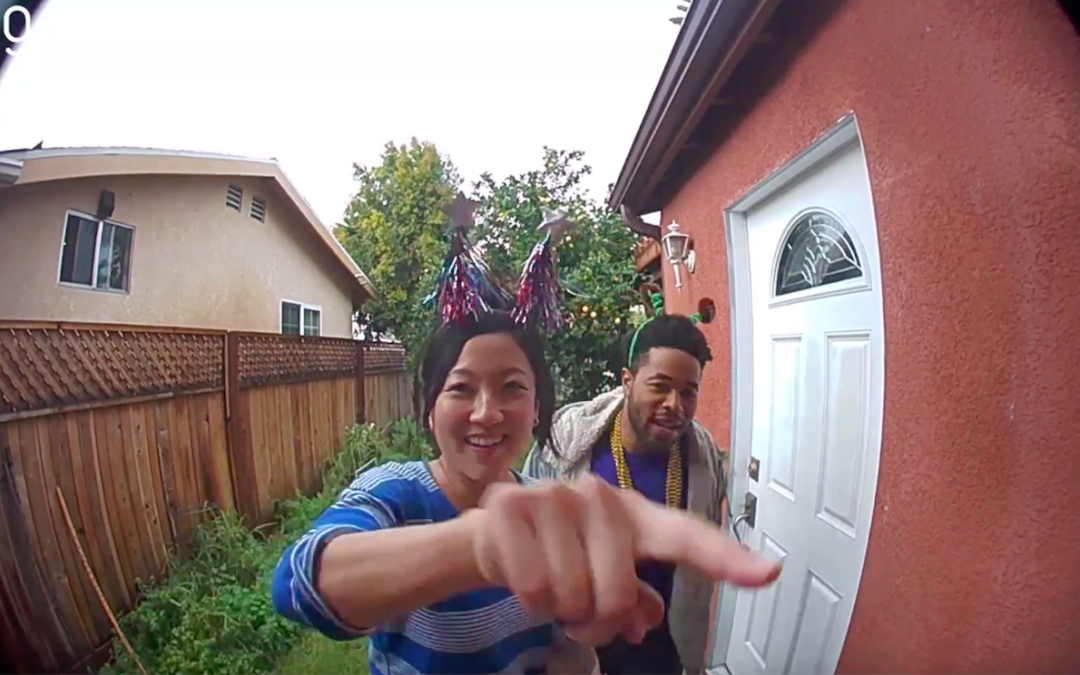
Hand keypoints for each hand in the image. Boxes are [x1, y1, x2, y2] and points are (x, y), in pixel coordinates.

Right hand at [466, 475, 780, 645]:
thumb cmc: (562, 552)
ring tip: (549, 586)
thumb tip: (642, 619)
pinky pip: (533, 589)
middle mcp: (599, 496)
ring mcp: (554, 496)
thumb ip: (632, 599)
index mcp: (634, 515)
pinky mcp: (512, 506)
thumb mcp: (602, 575)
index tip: (765, 573)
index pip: (685, 536)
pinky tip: (525, 575)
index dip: (726, 558)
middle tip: (577, 605)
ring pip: (571, 597)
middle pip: (617, 595)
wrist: (496, 532)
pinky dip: (530, 601)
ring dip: (557, 610)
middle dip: (594, 618)